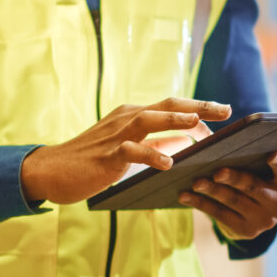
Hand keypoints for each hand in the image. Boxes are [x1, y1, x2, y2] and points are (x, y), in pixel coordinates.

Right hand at [21, 98, 230, 203]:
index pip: (171, 106)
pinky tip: (168, 164)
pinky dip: (150, 156)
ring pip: (148, 120)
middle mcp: (126, 119)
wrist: (51, 171)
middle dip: (197, 106)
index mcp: (133, 116)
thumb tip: (183, 145)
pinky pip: (131, 152)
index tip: (223, 111)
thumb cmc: (92, 161)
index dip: (198, 107)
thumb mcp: (129, 150)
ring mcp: (115, 136)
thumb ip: (155, 145)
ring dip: (174, 120)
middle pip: (166, 105)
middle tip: (225, 110)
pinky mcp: (106, 156)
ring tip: (197, 123)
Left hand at [179, 152, 276, 240]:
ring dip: (212, 190)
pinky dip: (200, 203)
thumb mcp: (262, 170)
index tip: (271, 154)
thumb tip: (217, 144)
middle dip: (234, 178)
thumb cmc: (257, 180)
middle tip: (217, 172)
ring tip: (196, 182)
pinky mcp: (245, 231)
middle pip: (253, 187)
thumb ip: (252, 157)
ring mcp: (263, 220)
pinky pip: (220, 215)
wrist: (257, 215)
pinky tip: (185, 195)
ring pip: (233, 201)